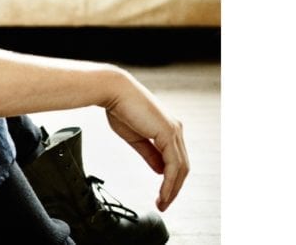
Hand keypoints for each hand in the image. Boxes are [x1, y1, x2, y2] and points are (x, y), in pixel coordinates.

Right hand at [104, 70, 188, 211]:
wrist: (113, 91)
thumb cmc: (120, 108)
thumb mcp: (135, 137)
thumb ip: (149, 153)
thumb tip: (160, 170)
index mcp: (167, 128)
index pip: (175, 160)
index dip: (170, 179)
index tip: (160, 194)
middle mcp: (175, 129)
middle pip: (182, 166)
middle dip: (173, 188)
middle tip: (163, 203)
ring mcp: (174, 131)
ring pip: (181, 168)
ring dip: (173, 189)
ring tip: (162, 203)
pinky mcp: (169, 134)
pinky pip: (174, 165)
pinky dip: (169, 182)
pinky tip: (163, 193)